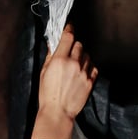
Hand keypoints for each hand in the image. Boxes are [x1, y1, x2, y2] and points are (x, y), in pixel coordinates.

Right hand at [31, 24, 97, 138]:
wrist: (58, 112)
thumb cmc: (47, 94)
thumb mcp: (43, 73)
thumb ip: (50, 57)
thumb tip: (54, 44)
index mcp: (59, 60)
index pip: (68, 37)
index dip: (69, 29)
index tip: (70, 26)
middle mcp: (73, 64)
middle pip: (79, 44)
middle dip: (74, 46)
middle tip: (70, 51)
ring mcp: (83, 73)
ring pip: (87, 55)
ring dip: (82, 56)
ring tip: (75, 64)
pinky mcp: (90, 82)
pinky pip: (93, 67)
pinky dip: (89, 67)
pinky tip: (82, 71)